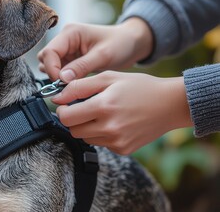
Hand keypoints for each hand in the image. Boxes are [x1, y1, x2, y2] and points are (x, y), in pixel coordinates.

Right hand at [37, 18, 152, 81]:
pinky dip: (63, 78)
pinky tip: (75, 83)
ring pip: (49, 65)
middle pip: (45, 58)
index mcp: (71, 32)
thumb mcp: (103, 55)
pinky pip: (58, 70)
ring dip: (56, 76)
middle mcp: (65, 39)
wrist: (131, 43)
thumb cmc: (121, 43)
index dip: (52, 69)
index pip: (49, 52)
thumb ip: (81, 66)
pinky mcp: (70, 59)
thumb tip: (61, 78)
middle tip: (67, 85)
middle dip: (53, 73)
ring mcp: (66, 49)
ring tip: (73, 84)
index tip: (62, 83)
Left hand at [53, 71, 192, 154]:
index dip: (62, 109)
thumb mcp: (108, 77)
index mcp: (103, 107)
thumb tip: (56, 98)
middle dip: (73, 119)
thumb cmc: (139, 87)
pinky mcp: (123, 149)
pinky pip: (101, 144)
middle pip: (73, 130)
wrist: (171, 104)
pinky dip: (101, 134)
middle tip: (84, 108)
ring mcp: (117, 141)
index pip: (66, 117)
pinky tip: (115, 122)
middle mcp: (109, 128)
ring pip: (85, 138)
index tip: (68, 104)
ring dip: (87, 127)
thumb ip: (78, 86)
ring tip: (102, 113)